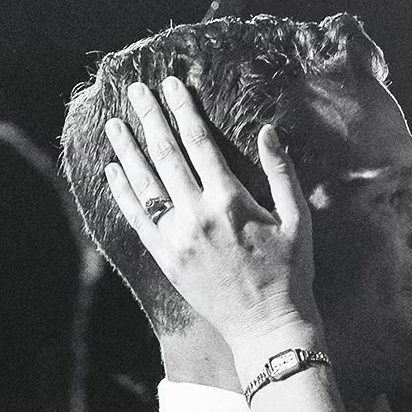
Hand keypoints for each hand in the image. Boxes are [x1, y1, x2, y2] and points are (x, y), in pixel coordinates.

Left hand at [103, 77, 320, 356]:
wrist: (268, 326)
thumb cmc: (290, 273)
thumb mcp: (297, 220)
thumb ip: (282, 173)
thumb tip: (269, 132)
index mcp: (230, 200)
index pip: (199, 142)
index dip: (183, 109)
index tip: (172, 85)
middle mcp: (197, 215)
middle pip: (166, 154)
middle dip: (150, 117)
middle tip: (136, 89)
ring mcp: (176, 238)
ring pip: (145, 182)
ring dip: (127, 149)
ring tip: (114, 122)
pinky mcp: (165, 258)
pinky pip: (137, 218)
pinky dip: (122, 192)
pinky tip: (113, 170)